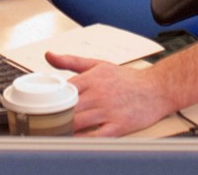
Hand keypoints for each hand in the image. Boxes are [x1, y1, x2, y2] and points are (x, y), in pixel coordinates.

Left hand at [47, 52, 174, 136]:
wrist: (158, 88)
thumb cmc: (128, 78)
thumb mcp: (99, 64)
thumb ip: (72, 61)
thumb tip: (48, 55)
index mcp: (92, 78)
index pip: (62, 89)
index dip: (49, 99)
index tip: (39, 106)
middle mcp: (99, 94)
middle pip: (67, 107)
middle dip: (53, 116)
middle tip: (41, 123)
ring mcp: (109, 111)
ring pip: (78, 122)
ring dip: (64, 128)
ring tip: (53, 132)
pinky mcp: (119, 126)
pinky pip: (95, 136)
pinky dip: (82, 140)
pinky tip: (73, 140)